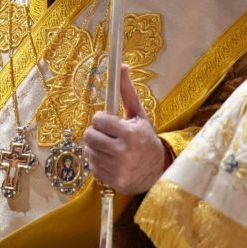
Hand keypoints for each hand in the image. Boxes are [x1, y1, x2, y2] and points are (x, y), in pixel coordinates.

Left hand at [83, 64, 165, 194]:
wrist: (157, 170)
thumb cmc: (145, 138)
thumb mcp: (138, 114)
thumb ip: (127, 92)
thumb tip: (121, 65)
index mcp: (130, 134)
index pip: (98, 120)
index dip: (102, 119)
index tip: (110, 122)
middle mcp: (123, 153)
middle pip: (89, 136)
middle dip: (96, 133)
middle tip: (107, 134)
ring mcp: (117, 169)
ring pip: (88, 151)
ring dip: (96, 147)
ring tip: (110, 147)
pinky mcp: (113, 182)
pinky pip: (92, 167)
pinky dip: (98, 162)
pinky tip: (110, 160)